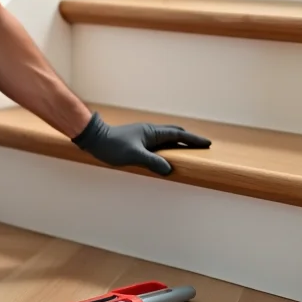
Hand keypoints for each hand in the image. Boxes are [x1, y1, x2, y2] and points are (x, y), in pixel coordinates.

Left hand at [72, 111, 210, 175]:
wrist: (95, 139)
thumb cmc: (112, 145)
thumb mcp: (134, 155)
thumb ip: (152, 162)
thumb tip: (170, 169)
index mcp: (152, 132)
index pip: (178, 134)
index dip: (193, 139)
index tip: (206, 143)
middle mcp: (150, 132)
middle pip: (175, 134)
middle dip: (189, 139)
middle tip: (201, 145)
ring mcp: (144, 136)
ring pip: (166, 139)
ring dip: (178, 144)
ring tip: (188, 151)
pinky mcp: (138, 141)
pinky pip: (158, 144)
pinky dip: (168, 148)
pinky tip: (167, 155)